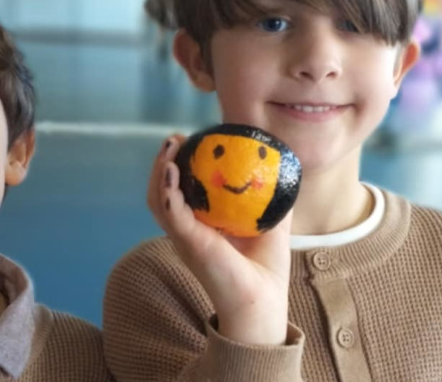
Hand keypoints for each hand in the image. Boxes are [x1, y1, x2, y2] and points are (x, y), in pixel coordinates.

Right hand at [147, 135, 293, 344]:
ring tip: (169, 147)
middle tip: (175, 139)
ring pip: (158, 200)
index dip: (178, 165)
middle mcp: (185, 231)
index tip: (188, 141)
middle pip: (160, 192)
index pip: (179, 191)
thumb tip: (283, 165)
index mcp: (199, 225)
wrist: (263, 300)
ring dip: (159, 172)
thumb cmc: (265, 268)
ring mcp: (183, 237)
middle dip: (162, 162)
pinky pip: (171, 213)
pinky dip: (167, 191)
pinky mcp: (188, 243)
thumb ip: (272, 197)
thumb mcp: (272, 222)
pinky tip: (171, 171)